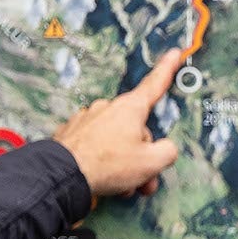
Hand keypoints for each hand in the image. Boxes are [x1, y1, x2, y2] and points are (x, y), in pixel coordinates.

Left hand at [54, 47, 186, 199]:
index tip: (173, 53)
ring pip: (116, 140)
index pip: (154, 85)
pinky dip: (102, 161)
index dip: (167, 69)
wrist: (64, 174)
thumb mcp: (151, 162)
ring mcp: (88, 118)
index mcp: (130, 109)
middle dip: (142, 154)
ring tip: (120, 184)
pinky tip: (100, 176)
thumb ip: (167, 152)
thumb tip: (165, 149)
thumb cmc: (108, 164)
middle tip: (143, 180)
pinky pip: (96, 145)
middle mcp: (108, 108)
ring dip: (122, 162)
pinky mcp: (72, 132)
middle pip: (136, 128)